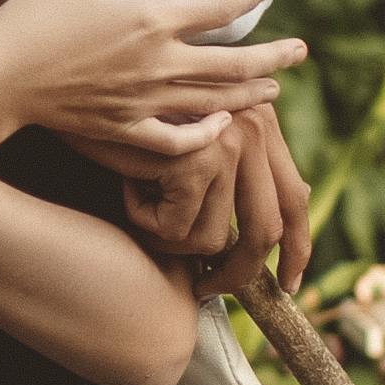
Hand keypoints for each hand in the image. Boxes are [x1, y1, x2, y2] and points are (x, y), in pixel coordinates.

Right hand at [0, 0, 304, 166]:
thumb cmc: (34, 16)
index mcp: (151, 19)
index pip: (218, 8)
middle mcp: (158, 64)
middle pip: (233, 64)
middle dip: (274, 57)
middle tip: (301, 52)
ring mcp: (144, 102)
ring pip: (214, 103)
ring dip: (249, 95)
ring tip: (275, 90)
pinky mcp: (124, 130)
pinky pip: (177, 139)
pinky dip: (204, 134)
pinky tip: (220, 127)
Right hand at [124, 105, 312, 295]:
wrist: (86, 95)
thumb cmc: (138, 130)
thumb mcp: (200, 145)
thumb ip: (244, 172)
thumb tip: (296, 214)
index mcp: (262, 123)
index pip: (295, 200)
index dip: (298, 248)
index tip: (290, 282)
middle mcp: (252, 129)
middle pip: (265, 231)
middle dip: (238, 273)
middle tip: (209, 289)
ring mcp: (224, 143)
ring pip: (211, 240)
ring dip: (170, 241)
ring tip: (144, 206)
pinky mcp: (192, 161)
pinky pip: (174, 233)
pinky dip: (144, 223)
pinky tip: (129, 188)